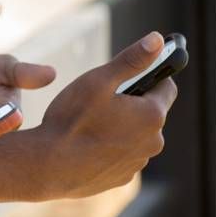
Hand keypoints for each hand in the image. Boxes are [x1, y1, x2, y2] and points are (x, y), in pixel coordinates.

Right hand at [30, 32, 175, 198]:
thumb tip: (157, 39)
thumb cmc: (71, 120)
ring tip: (87, 123)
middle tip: (97, 100)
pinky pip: (122, 153)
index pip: (166, 86)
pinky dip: (109, 146)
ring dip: (120, 126)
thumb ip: (131, 60)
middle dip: (130, 102)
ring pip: (134, 134)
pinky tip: (85, 143)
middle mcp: (153, 141)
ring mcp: (138, 162)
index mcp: (152, 115)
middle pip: (149, 111)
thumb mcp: (98, 80)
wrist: (49, 166)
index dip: (147, 76)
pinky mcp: (123, 177)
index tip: (126, 76)